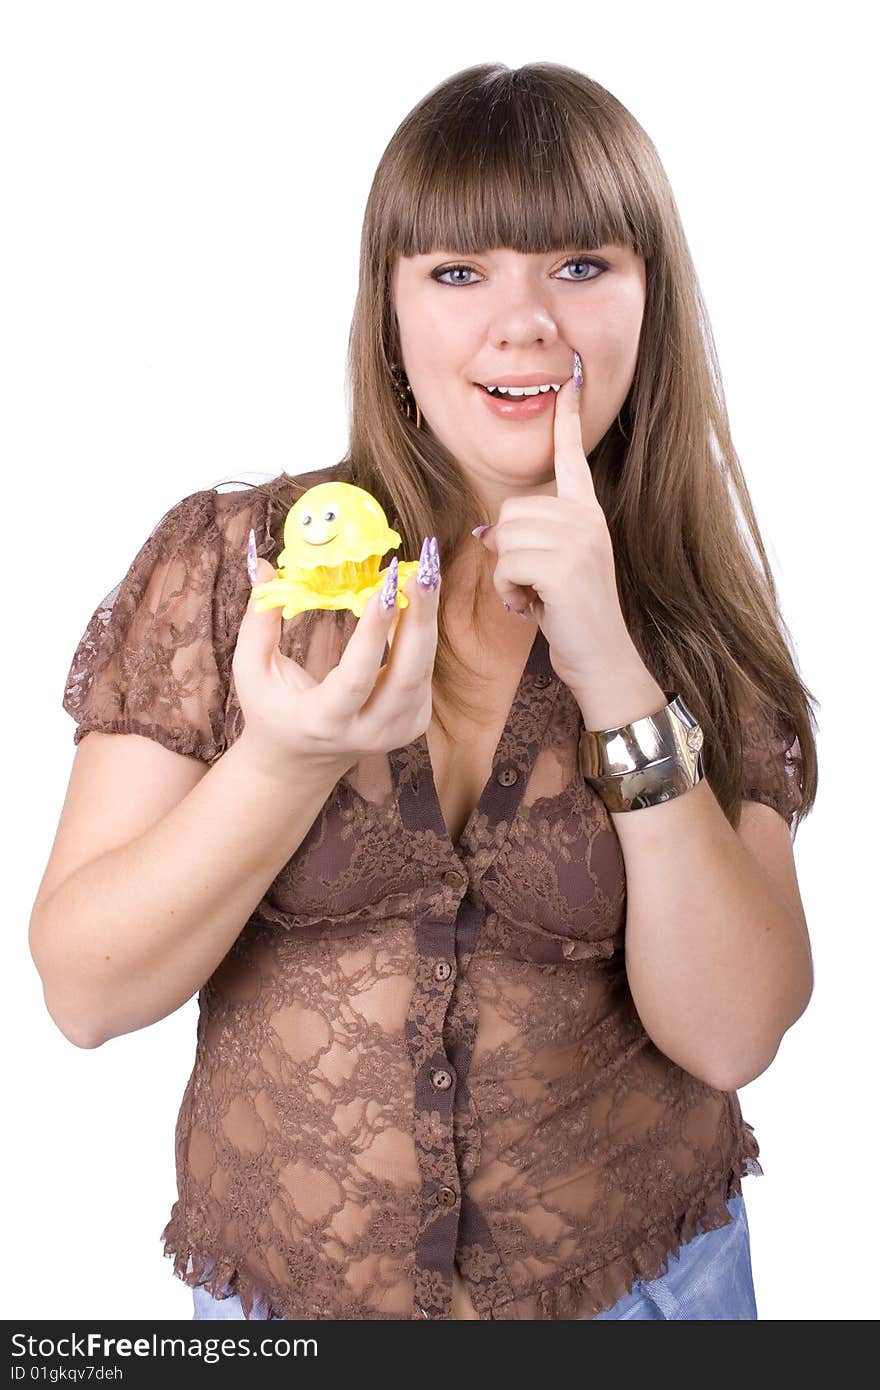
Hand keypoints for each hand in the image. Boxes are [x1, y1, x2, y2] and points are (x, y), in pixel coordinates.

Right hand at [232, 547, 440, 778]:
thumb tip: (264, 564)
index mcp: (323, 722)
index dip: (374, 633)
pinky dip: (421, 634)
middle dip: (419, 619)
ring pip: (423, 672)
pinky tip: (416, 600)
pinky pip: (424, 672)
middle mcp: (367, 733)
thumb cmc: (271, 708)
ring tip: (423, 574)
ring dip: (426, 619)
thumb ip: (258, 620)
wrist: (300, 761)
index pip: (356, 678)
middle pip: (407, 676)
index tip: (385, 587)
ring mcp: (397, 732)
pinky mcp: (414, 723)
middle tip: (422, 571)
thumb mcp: (252, 670)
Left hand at [476, 354, 650, 701]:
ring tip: (536, 597)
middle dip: (508, 553)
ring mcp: (580, 540)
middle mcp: (587, 519)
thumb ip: (526, 543)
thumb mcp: (548, 572)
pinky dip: (509, 592)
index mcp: (587, 515)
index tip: (571, 379)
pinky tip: (533, 607)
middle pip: (511, 511)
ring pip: (505, 537)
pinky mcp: (566, 565)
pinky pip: (507, 564)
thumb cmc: (573, 619)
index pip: (573, 459)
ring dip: (508, 576)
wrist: (603, 660)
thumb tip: (486, 534)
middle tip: (535, 585)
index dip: (569, 419)